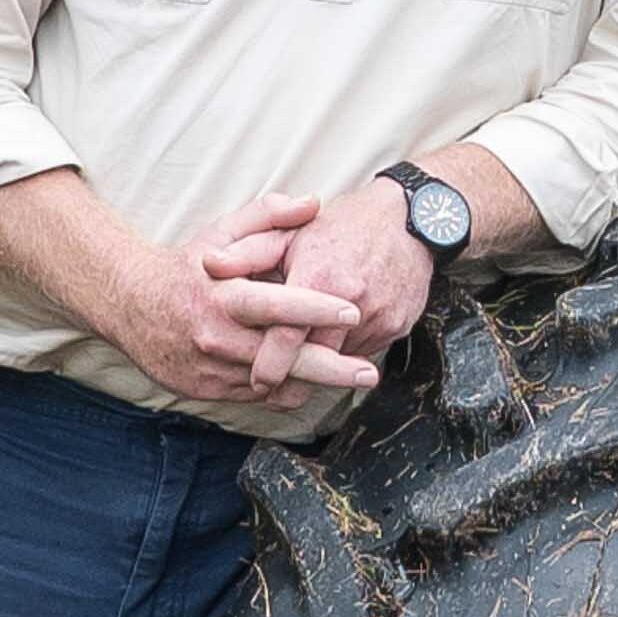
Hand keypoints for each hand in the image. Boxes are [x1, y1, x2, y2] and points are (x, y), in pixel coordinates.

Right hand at [104, 203, 371, 408]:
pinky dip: (286, 388)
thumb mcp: (221, 231)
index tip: (352, 310)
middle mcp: (216, 337)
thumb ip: (269, 215)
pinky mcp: (207, 391)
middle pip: (281, 359)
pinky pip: (257, 397)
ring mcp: (211, 369)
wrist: (130, 305)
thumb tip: (313, 204)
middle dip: (330, 367)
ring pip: (273, 384)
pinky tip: (310, 380)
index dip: (314, 309)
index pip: (274, 306)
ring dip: (314, 382)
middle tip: (369, 371)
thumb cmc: (187, 266)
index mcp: (222, 295)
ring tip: (352, 375)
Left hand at [226, 187, 440, 367]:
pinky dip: (349, 352)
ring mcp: (378, 317)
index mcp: (318, 277)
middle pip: (317, 360)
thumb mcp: (292, 232)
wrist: (408, 220)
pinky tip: (337, 340)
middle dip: (295, 382)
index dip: (270, 365)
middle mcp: (351, 302)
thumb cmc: (344, 226)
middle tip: (274, 396)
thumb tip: (209, 265)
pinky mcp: (397, 327)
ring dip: (324, 365)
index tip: (257, 383)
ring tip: (305, 363)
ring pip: (342, 361)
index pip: (287, 336)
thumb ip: (248, 252)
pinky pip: (366, 352)